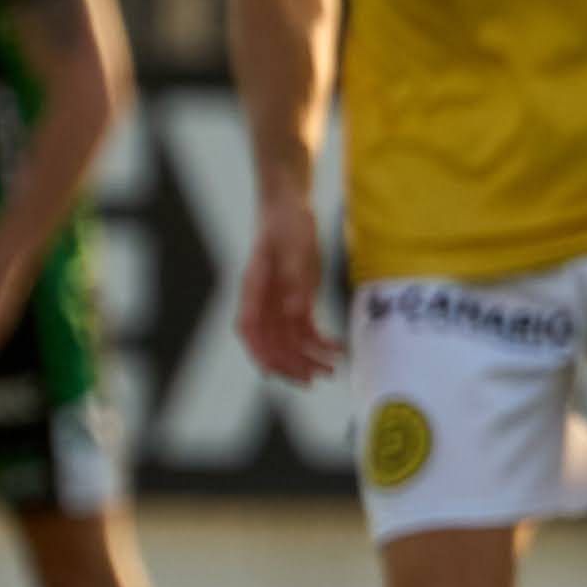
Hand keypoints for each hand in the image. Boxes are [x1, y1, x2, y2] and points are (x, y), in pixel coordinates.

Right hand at [236, 193, 340, 381]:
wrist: (291, 207)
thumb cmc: (287, 224)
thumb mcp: (294, 249)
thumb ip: (295, 282)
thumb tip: (295, 314)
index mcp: (253, 288)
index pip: (249, 329)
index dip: (258, 352)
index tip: (271, 373)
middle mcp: (264, 301)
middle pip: (271, 341)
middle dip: (290, 363)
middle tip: (312, 379)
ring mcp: (280, 302)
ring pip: (290, 340)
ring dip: (308, 357)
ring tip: (331, 371)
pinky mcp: (297, 299)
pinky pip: (305, 328)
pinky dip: (320, 341)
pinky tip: (337, 349)